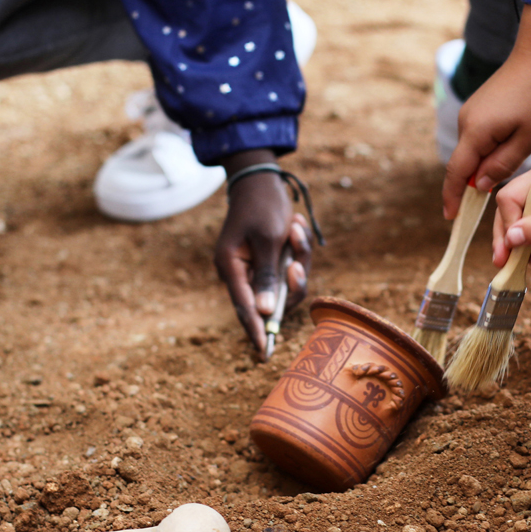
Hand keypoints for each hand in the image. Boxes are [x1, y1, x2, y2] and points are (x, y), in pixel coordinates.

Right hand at [214, 152, 312, 355]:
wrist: (260, 177)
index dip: (256, 331)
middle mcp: (240, 272)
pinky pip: (291, 270)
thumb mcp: (268, 239)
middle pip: (270, 299)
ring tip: (296, 227)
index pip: (244, 308)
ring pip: (286, 285)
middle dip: (291, 281)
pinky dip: (299, 252)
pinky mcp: (269, 261)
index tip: (265, 354)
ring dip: (299, 259)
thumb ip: (267, 275)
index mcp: (231, 267)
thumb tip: (263, 312)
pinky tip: (296, 226)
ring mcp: (255, 268)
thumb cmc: (262, 204)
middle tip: (296, 255)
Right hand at [442, 42, 530, 219]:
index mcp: (477, 132)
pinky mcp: (478, 108)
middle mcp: (466, 123)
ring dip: (485, 164)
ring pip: (472, 151)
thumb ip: (503, 164)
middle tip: (490, 200)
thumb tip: (480, 185)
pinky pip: (477, 137)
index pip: (457, 173)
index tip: (450, 217)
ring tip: (513, 162)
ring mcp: (470, 113)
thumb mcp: (530, 137)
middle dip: (472, 183)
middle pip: (463, 164)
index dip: (452, 197)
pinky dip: (487, 149)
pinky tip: (510, 144)